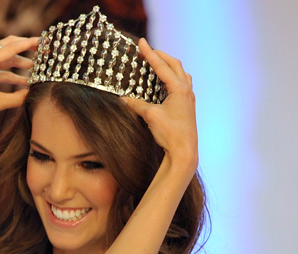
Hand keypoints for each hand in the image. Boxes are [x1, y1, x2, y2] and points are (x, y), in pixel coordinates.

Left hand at [0, 35, 38, 126]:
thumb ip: (18, 98)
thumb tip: (34, 94)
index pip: (12, 47)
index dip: (30, 43)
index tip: (44, 41)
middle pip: (8, 46)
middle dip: (26, 47)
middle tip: (42, 49)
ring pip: (5, 58)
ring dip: (19, 63)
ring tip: (36, 69)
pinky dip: (11, 73)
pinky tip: (23, 81)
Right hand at [122, 38, 197, 169]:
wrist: (184, 151)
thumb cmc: (170, 133)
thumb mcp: (150, 115)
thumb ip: (137, 104)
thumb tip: (123, 99)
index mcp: (179, 88)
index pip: (162, 66)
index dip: (149, 54)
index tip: (141, 43)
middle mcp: (186, 90)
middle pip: (175, 65)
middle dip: (160, 56)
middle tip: (147, 50)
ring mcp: (188, 98)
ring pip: (180, 74)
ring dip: (169, 66)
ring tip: (157, 63)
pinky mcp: (186, 107)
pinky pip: (180, 85)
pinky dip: (171, 79)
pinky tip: (164, 84)